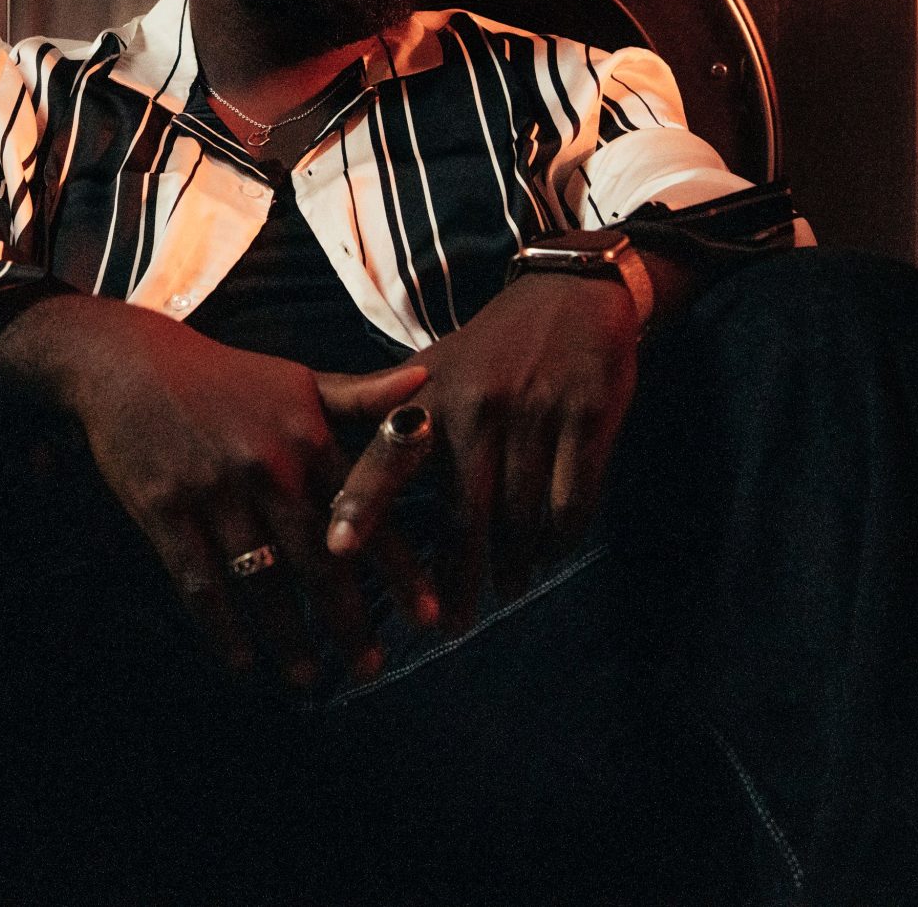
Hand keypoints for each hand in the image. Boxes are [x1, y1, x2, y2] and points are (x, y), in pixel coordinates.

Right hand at [0, 292, 427, 686]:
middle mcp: (268, 465)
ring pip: (261, 580)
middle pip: (317, 560)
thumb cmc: (224, 377)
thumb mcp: (297, 379)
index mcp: (307, 436)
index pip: (365, 512)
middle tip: (371, 667)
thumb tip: (425, 387)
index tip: (429, 615)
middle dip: (348, 621)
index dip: (399, 568)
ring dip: (288, 637)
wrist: (127, 363)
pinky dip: (223, 629)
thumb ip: (360, 395)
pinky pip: (200, 582)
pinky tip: (242, 662)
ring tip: (308, 678)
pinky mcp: (164, 508)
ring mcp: (215, 490)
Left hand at [326, 272, 641, 630]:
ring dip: (514, 563)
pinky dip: (561, 537)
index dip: (360, 505)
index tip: (336, 551)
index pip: (385, 458)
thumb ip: (383, 421)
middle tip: (451, 623)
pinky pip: (572, 501)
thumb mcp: (429, 371)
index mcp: (428, 397)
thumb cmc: (488, 348)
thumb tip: (329, 473)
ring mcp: (535, 410)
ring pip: (522, 517)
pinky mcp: (588, 414)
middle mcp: (477, 403)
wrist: (570, 294)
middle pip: (464, 514)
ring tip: (508, 587)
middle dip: (457, 578)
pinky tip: (551, 552)